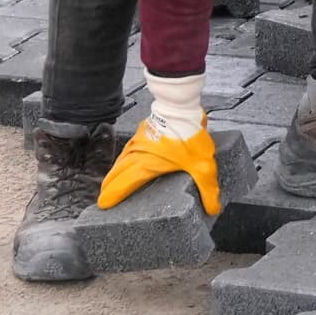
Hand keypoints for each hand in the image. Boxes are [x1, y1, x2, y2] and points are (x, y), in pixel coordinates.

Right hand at [95, 117, 222, 217]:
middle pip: (116, 173)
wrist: (182, 105)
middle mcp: (136, 154)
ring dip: (115, 172)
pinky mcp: (142, 132)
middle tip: (104, 197)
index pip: (123, 184)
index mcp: (145, 165)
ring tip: (114, 182)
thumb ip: (208, 189)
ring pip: (120, 160)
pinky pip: (128, 150)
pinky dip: (124, 159)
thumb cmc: (188, 135)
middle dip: (109, 186)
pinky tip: (130, 161)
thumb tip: (213, 209)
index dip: (112, 195)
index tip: (103, 204)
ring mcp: (137, 141)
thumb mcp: (202, 166)